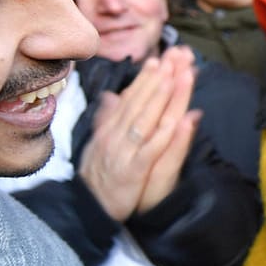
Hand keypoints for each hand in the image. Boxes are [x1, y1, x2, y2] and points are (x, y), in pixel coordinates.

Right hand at [77, 49, 198, 221]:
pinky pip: (151, 149)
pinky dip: (164, 133)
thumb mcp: (98, 143)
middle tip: (175, 56)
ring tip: (176, 75)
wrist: (86, 209)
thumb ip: (107, 119)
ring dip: (162, 96)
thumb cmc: (96, 177)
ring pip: (146, 119)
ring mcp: (124, 151)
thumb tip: (113, 95)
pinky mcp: (133, 170)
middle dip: (159, 77)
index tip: (158, 59)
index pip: (130, 99)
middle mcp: (116, 135)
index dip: (146, 78)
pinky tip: (178, 119)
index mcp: (111, 129)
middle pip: (141, 102)